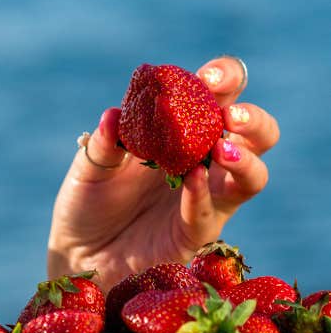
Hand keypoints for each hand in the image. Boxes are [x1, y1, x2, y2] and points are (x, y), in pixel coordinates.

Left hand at [47, 57, 278, 290]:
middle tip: (232, 114)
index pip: (217, 95)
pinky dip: (201, 195)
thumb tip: (113, 115)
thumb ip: (103, 144)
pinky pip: (209, 213)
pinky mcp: (195, 233)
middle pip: (255, 133)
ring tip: (223, 148)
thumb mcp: (88, 168)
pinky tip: (190, 180)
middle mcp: (203, 161)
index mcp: (180, 130)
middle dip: (252, 118)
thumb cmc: (87, 202)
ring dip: (245, 158)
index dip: (223, 79)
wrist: (77, 254)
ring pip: (253, 176)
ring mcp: (206, 198)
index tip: (209, 78)